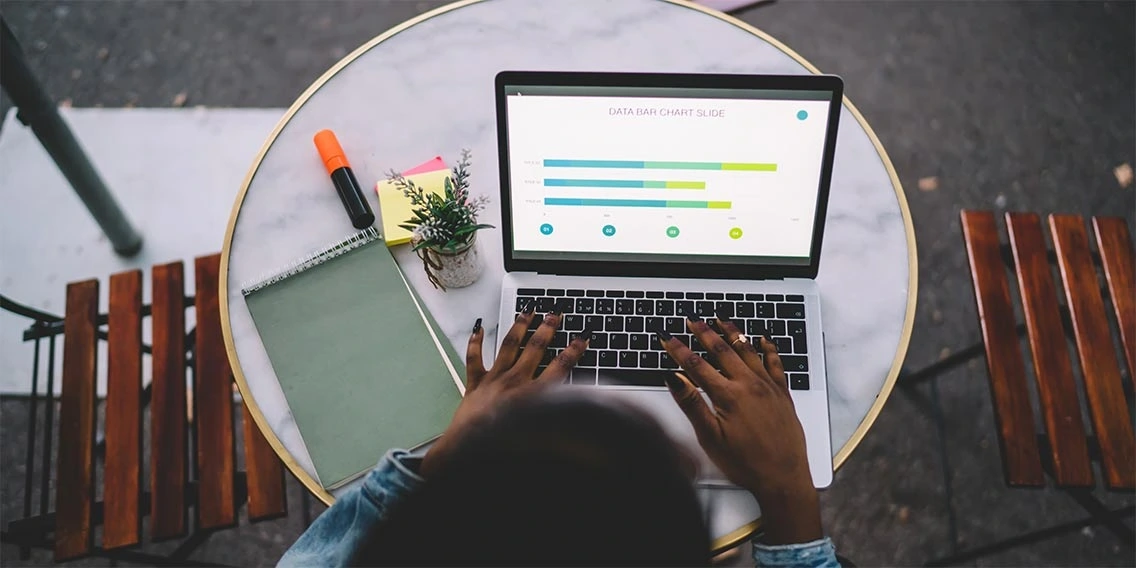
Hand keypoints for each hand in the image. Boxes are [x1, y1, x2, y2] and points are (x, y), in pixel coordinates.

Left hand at [420, 304, 588, 476]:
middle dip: (548, 329)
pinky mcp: (475, 384)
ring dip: (520, 327)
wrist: (468, 452)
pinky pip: (474, 358)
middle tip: (555, 314)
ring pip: (508, 346)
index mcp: (533, 397)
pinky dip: (475, 342)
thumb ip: (554, 415)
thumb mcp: (539, 437)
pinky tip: (478, 328)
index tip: (583, 337)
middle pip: (535, 349)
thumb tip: (570, 407)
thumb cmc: (504, 448)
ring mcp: (494, 381)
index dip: (574, 351)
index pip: (560, 367)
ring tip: (528, 311)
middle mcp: (514, 383)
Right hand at [659, 316, 821, 544]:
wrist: (784, 478)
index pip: (697, 365)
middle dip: (704, 332)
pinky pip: (776, 363)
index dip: (679, 350)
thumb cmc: (746, 464)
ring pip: (748, 351)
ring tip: (721, 319)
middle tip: (692, 320)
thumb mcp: (710, 438)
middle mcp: (749, 385)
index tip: (667, 339)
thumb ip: (692, 404)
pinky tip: (763, 339)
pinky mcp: (783, 394)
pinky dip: (768, 348)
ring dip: (732, 333)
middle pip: (722, 350)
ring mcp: (768, 387)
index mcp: (728, 396)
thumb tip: (674, 378)